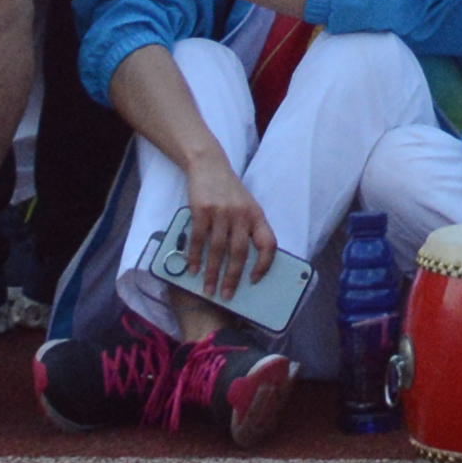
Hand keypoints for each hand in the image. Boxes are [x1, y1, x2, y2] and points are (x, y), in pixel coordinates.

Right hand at [172, 158, 271, 310]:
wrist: (210, 166)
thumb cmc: (230, 192)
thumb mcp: (247, 207)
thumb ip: (248, 230)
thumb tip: (245, 264)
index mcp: (257, 215)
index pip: (268, 243)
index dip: (265, 264)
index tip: (255, 281)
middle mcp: (242, 215)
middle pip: (240, 252)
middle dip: (233, 278)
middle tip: (226, 296)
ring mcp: (221, 212)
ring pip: (218, 250)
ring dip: (212, 273)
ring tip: (208, 289)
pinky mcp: (202, 210)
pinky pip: (199, 239)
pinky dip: (195, 257)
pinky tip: (193, 269)